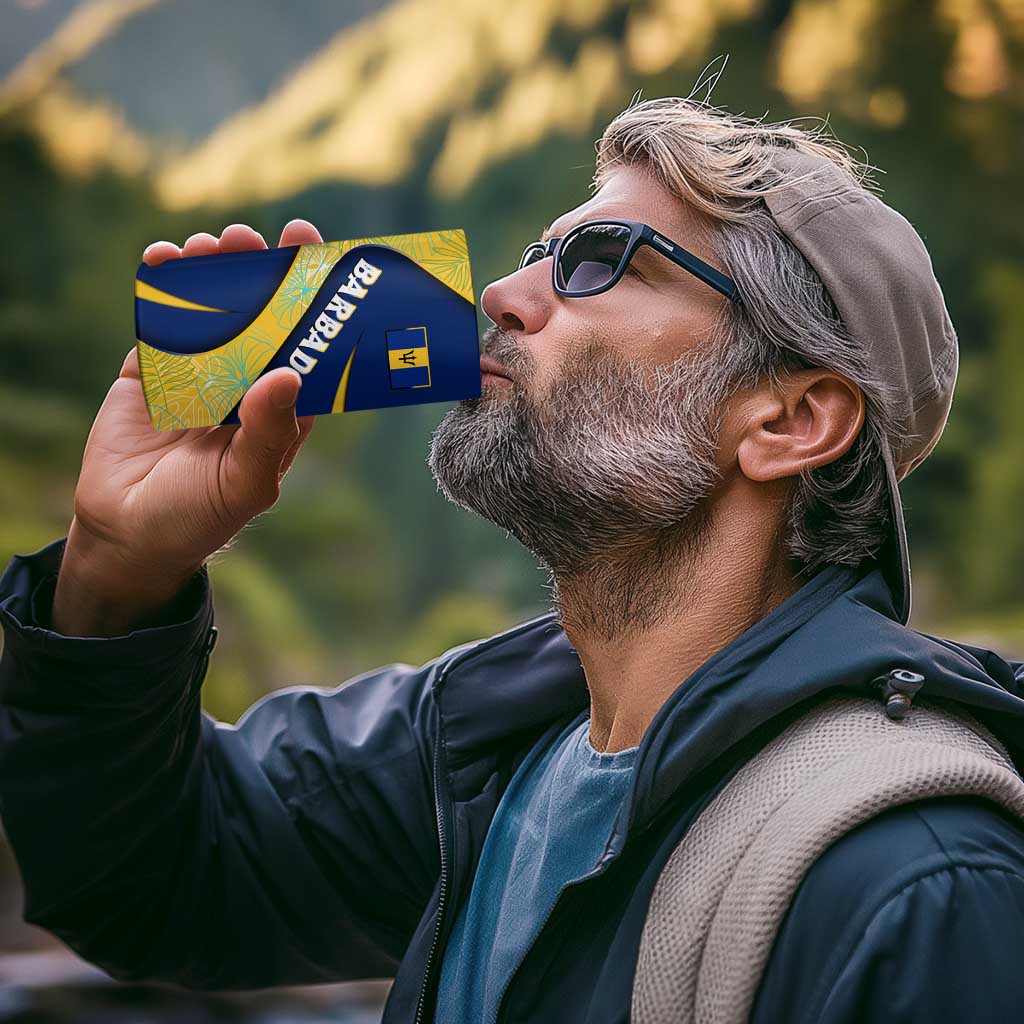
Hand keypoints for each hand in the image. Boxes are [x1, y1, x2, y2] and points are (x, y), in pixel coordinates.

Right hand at [52, 220, 322, 635]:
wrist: (127, 534)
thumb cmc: (199, 517)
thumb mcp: (245, 483)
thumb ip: (268, 433)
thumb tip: (288, 374)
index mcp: (281, 408)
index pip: (305, 344)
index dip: (311, 300)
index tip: (312, 252)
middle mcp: (245, 383)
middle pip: (259, 315)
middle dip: (258, 271)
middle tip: (252, 238)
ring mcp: (198, 373)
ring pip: (211, 309)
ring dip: (212, 271)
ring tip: (210, 246)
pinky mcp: (152, 370)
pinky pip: (160, 320)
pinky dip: (162, 287)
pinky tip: (165, 259)